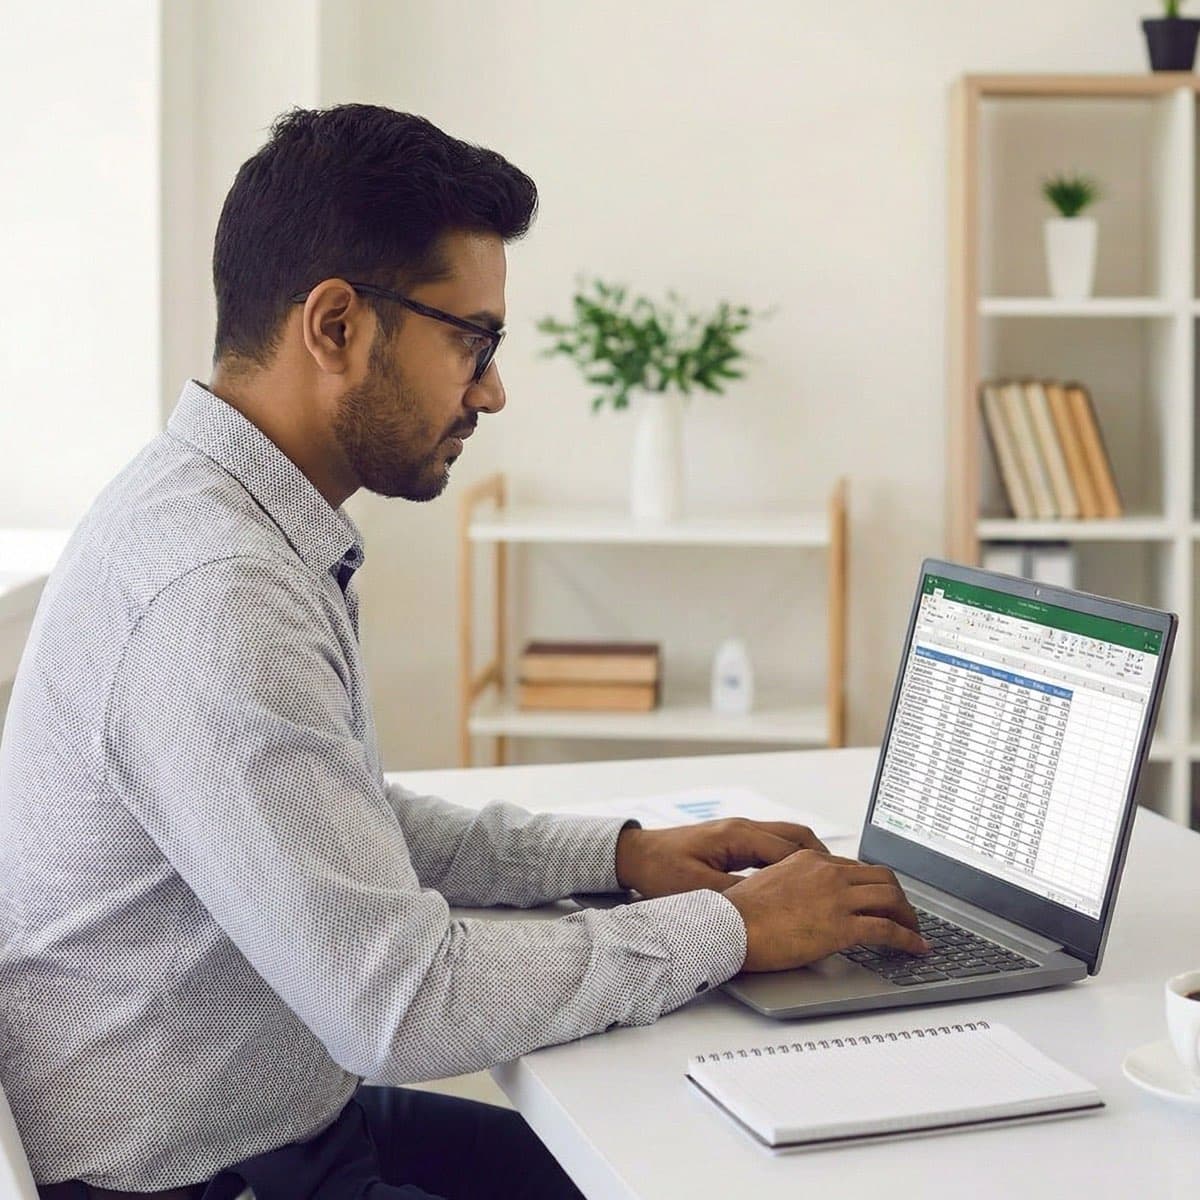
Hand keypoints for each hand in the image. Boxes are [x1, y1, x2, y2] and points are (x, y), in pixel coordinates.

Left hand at [614, 818, 827, 898]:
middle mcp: (743, 828)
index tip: (840, 885)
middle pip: (797, 836)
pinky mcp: (732, 843)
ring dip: (808, 859)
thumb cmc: (660, 869)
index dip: (820, 867)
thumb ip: (735, 896)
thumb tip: (769, 907)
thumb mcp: (698, 889)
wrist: (634, 855)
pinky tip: (795, 884)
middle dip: (824, 858)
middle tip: (844, 883)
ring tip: (828, 884)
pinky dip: (789, 862)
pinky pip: (772, 847)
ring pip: (787, 840)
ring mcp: (738, 833)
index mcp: (738, 835)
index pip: (792, 847)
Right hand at [723, 849, 929, 971]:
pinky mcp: (840, 927)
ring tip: (915, 932)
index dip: (872, 885)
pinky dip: (907, 939)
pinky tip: (915, 948)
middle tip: (905, 914)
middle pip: (881, 877)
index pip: (854, 868)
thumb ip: (792, 885)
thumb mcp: (769, 883)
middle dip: (899, 896)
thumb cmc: (738, 911)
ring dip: (909, 916)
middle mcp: (827, 873)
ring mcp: (836, 898)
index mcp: (809, 860)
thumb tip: (801, 901)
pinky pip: (886, 930)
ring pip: (890, 898)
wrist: (728, 925)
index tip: (880, 898)